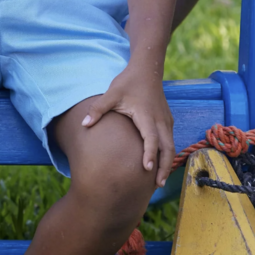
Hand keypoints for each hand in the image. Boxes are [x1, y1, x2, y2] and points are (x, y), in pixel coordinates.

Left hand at [81, 70, 174, 184]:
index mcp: (146, 115)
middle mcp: (160, 120)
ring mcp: (166, 120)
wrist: (146, 69)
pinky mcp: (167, 120)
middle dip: (164, 167)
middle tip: (158, 185)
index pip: (151, 138)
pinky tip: (161, 164)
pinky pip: (170, 140)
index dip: (150, 154)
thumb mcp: (111, 93)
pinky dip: (167, 154)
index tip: (147, 169)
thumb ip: (98, 109)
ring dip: (167, 163)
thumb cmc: (128, 82)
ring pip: (171, 145)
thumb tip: (83, 124)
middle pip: (167, 147)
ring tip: (159, 181)